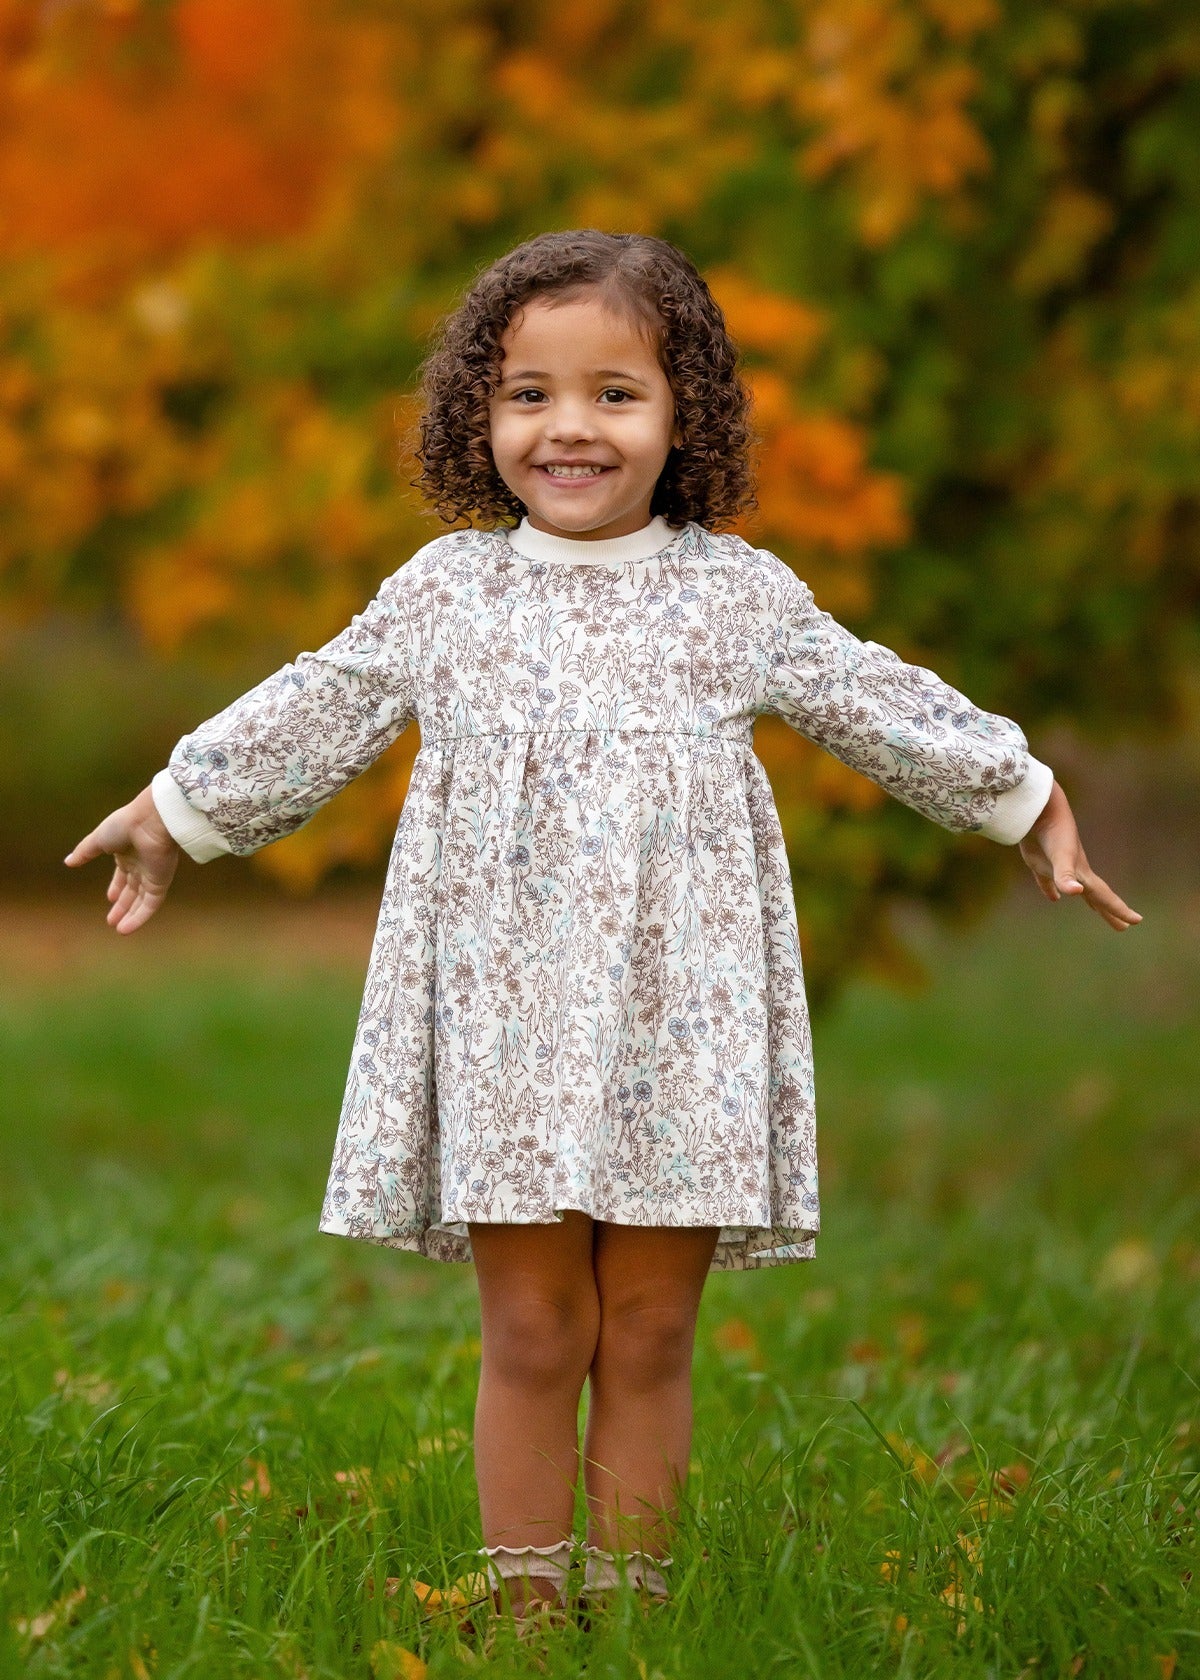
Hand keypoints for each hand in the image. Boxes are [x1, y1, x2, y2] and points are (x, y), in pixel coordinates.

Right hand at [64, 784, 180, 933]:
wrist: (150, 821)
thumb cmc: (125, 825)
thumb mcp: (98, 839)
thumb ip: (85, 852)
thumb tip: (68, 862)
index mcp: (128, 852)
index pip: (123, 874)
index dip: (117, 886)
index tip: (110, 897)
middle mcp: (142, 864)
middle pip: (133, 890)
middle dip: (123, 905)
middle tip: (112, 921)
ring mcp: (152, 874)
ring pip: (141, 900)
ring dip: (130, 915)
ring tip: (119, 929)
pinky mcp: (161, 882)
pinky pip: (151, 904)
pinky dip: (140, 917)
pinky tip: (126, 929)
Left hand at [1018, 780, 1141, 930]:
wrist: (1040, 809)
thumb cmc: (1052, 833)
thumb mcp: (1061, 857)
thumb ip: (1065, 876)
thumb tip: (1076, 893)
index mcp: (1083, 874)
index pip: (1105, 897)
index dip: (1119, 910)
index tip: (1137, 921)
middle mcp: (1075, 871)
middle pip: (1096, 897)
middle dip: (1110, 912)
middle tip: (1123, 927)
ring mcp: (1058, 867)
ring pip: (1076, 889)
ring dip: (1088, 900)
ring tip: (1096, 910)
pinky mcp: (1040, 862)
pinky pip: (1048, 882)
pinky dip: (1051, 890)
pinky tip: (1053, 898)